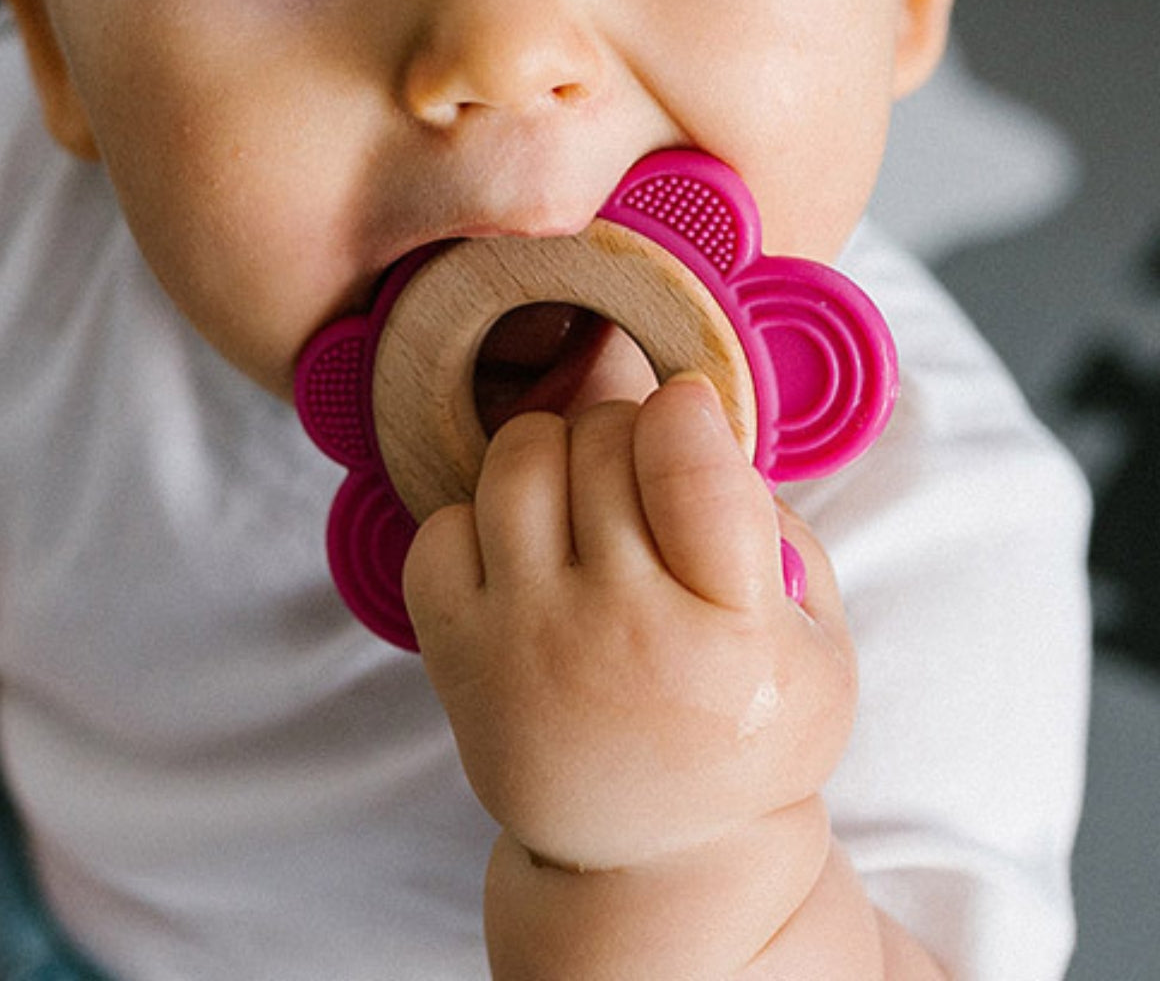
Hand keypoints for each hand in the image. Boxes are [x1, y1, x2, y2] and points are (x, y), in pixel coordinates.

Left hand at [404, 373, 856, 870]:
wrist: (650, 853)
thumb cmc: (742, 734)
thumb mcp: (819, 650)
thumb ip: (778, 533)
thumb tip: (696, 427)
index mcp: (730, 635)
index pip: (691, 471)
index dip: (687, 411)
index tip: (687, 409)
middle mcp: (618, 633)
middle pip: (603, 443)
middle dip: (630, 431)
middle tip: (642, 473)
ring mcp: (527, 643)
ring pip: (517, 462)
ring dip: (556, 451)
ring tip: (581, 497)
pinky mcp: (459, 657)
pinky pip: (442, 526)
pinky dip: (479, 517)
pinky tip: (522, 554)